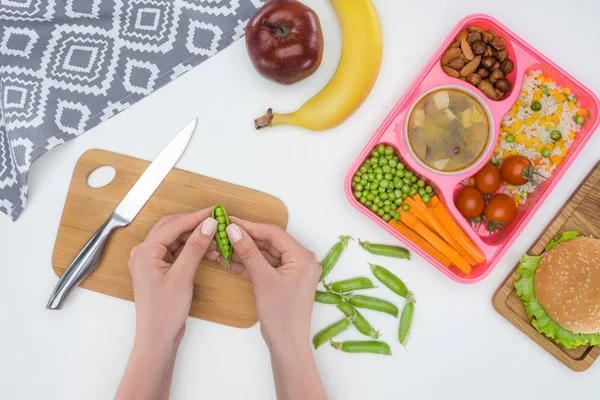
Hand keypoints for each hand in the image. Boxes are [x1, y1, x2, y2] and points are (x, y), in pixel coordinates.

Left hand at [128, 208, 217, 346]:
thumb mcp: (182, 276)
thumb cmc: (164, 312)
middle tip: (216, 221)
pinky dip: (191, 249)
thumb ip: (195, 247)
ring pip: (175, 239)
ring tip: (215, 238)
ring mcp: (150, 261)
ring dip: (194, 237)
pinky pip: (176, 251)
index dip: (195, 217)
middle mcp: (144, 252)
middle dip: (194, 224)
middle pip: (172, 228)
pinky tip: (207, 250)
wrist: (157, 338)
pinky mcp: (159, 269)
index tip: (214, 212)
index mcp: (145, 252)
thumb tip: (207, 225)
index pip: (173, 225)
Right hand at [207, 218, 321, 348]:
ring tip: (222, 245)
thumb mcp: (263, 279)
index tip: (231, 221)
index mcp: (303, 256)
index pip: (274, 233)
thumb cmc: (282, 314)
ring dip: (244, 252)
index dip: (250, 227)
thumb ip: (249, 252)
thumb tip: (235, 230)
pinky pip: (264, 266)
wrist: (286, 343)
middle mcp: (300, 260)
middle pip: (268, 242)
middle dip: (245, 239)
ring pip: (264, 254)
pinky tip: (229, 260)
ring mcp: (291, 271)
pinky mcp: (282, 280)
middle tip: (224, 232)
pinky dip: (248, 264)